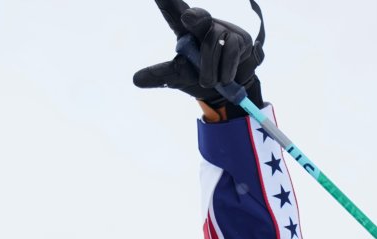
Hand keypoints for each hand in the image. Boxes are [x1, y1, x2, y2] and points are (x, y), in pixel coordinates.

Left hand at [133, 0, 263, 115]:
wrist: (228, 92)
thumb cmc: (198, 77)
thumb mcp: (177, 76)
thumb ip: (160, 75)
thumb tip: (135, 79)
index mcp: (184, 30)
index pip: (172, 11)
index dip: (167, 0)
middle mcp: (203, 25)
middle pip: (198, 17)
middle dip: (194, 16)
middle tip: (186, 18)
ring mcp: (223, 30)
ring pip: (214, 42)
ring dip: (209, 69)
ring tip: (208, 82)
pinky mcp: (241, 39)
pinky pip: (231, 51)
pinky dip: (225, 70)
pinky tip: (224, 79)